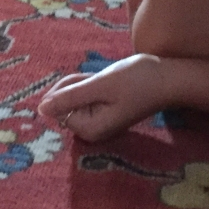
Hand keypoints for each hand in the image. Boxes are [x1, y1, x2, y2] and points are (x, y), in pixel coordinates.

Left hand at [37, 54, 168, 141]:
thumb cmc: (137, 80)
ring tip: (108, 79)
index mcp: (89, 129)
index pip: (58, 108)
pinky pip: (88, 94)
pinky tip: (111, 80)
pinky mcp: (105, 110)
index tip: (90, 80)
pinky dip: (94, 83)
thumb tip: (39, 108)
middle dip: (78, 83)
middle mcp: (92, 130)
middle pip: (65, 102)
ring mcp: (99, 121)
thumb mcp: (101, 85)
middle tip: (101, 79)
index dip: (68, 88)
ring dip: (87, 81)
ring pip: (76, 95)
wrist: (168, 78)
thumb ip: (70, 96)